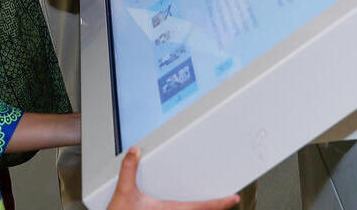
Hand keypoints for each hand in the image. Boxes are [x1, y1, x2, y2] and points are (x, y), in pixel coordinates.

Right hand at [108, 146, 238, 209]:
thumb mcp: (123, 194)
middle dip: (214, 205)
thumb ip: (128, 171)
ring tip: (213, 201)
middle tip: (228, 198)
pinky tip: (186, 205)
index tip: (233, 198)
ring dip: (202, 208)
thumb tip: (135, 152)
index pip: (201, 207)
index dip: (219, 203)